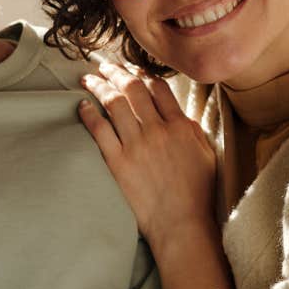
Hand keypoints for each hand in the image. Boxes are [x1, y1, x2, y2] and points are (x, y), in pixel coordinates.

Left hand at [78, 63, 216, 249]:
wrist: (180, 223)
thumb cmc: (196, 192)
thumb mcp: (205, 154)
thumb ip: (192, 129)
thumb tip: (179, 113)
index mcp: (181, 126)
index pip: (158, 88)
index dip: (142, 75)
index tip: (132, 71)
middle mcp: (158, 131)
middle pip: (133, 89)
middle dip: (116, 71)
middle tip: (105, 65)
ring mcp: (136, 146)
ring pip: (113, 103)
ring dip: (99, 85)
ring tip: (88, 78)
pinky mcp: (118, 162)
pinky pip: (99, 130)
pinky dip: (89, 113)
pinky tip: (82, 104)